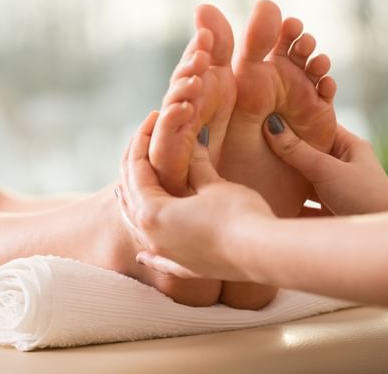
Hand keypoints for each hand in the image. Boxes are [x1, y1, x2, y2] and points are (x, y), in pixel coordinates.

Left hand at [117, 111, 273, 279]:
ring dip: (131, 206)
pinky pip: (158, 259)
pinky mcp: (185, 267)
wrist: (262, 252)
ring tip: (125, 191)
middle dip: (134, 167)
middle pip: (131, 197)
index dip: (142, 141)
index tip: (151, 119)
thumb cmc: (238, 214)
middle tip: (141, 143)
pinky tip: (142, 256)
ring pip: (138, 228)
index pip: (137, 170)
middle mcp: (151, 237)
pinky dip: (149, 255)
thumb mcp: (213, 184)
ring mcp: (166, 256)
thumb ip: (196, 167)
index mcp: (151, 212)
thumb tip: (193, 147)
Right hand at [264, 115, 387, 215]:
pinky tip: (266, 200)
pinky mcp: (324, 212)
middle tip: (255, 143)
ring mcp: (332, 191)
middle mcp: (341, 167)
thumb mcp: (327, 170)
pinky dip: (284, 203)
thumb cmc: (364, 198)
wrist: (375, 241)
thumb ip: (297, 151)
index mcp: (349, 148)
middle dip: (283, 152)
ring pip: (300, 181)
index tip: (270, 116)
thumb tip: (272, 125)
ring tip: (257, 172)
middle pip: (306, 155)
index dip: (296, 121)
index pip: (319, 127)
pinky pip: (299, 204)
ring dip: (282, 180)